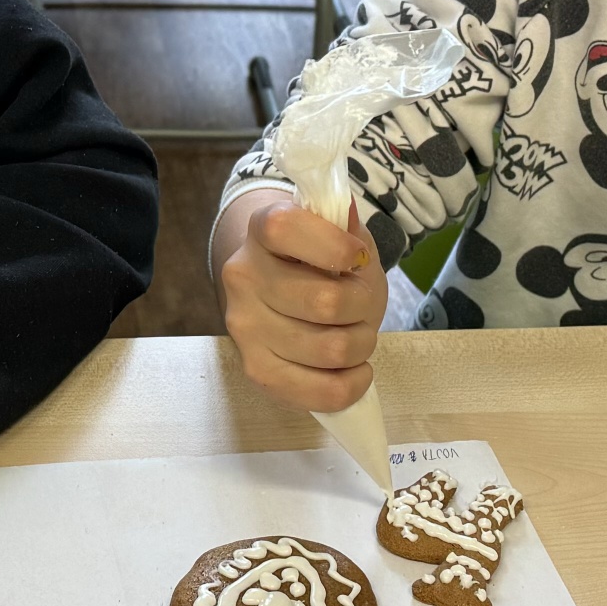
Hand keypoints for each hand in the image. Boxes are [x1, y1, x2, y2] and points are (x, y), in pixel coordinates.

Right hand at [212, 188, 386, 412]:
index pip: (288, 229)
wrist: (284, 291)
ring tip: (356, 334)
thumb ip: (344, 225)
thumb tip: (345, 214)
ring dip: (362, 345)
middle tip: (362, 305)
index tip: (357, 258)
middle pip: (327, 303)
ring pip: (331, 349)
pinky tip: (354, 369)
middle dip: (363, 307)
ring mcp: (244, 327)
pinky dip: (352, 384)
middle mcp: (243, 276)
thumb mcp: (340, 232)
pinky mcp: (256, 370)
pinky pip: (320, 391)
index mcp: (262, 229)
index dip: (336, 247)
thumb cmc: (322, 260)